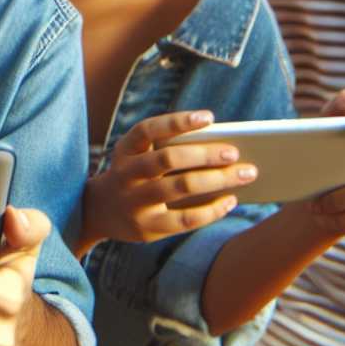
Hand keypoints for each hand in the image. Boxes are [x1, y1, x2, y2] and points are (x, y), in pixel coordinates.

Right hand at [82, 109, 247, 248]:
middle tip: (235, 152)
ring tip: (246, 173)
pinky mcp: (147, 228)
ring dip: (217, 179)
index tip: (209, 117)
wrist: (98, 212)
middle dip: (205, 154)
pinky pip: (185, 219)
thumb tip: (223, 153)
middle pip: (167, 159)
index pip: (147, 130)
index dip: (177, 122)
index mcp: (125, 150)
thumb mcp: (138, 158)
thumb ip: (168, 151)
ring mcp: (134, 203)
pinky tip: (230, 200)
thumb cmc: (134, 177)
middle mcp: (126, 175)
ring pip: (180, 187)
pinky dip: (212, 209)